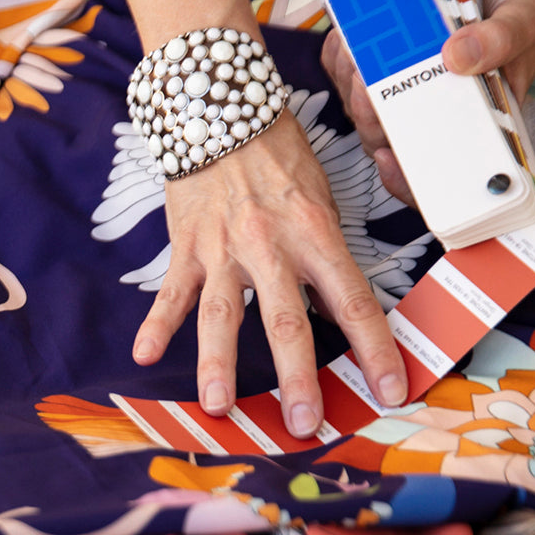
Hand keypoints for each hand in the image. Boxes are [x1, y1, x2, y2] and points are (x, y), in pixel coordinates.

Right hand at [131, 115, 408, 437]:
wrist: (221, 109)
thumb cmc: (279, 156)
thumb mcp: (321, 199)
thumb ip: (328, 258)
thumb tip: (342, 315)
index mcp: (315, 234)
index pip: (354, 302)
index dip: (375, 350)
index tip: (390, 391)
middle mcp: (270, 246)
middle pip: (287, 321)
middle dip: (297, 377)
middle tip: (305, 425)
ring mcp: (223, 250)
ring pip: (222, 315)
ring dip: (219, 364)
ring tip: (220, 408)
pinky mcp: (185, 246)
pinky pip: (170, 292)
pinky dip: (156, 325)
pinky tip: (144, 355)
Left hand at [321, 0, 534, 206]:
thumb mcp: (527, 19)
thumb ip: (499, 41)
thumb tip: (456, 58)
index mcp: (479, 121)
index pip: (440, 173)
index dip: (409, 181)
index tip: (388, 159)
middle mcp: (440, 110)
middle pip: (389, 140)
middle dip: (369, 118)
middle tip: (364, 83)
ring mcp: (411, 86)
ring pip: (363, 108)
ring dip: (350, 85)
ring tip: (359, 52)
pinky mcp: (390, 58)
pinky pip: (352, 70)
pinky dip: (342, 56)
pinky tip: (350, 36)